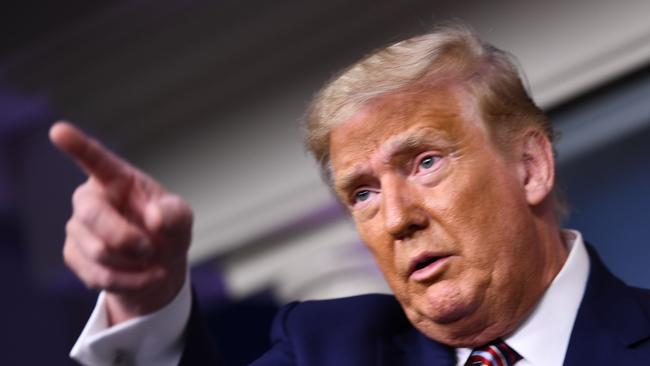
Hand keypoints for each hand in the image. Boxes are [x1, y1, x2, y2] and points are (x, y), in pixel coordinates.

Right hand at [50, 121, 192, 324]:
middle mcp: (91, 198)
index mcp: (117, 178)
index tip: (59, 130)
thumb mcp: (182, 219)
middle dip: (126, 238)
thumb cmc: (167, 232)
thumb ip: (175, 214)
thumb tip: (154, 219)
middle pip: (92, 214)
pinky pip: (98, 275)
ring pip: (98, 251)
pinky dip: (130, 281)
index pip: (95, 159)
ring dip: (133, 263)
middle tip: (151, 248)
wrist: (158, 267)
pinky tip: (144, 277)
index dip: (77, 145)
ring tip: (151, 261)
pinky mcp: (74, 255)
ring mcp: (77, 227)